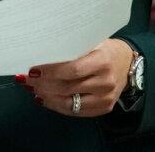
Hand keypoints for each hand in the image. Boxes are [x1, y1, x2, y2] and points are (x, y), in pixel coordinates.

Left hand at [16, 38, 133, 117]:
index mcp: (102, 61)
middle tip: (27, 80)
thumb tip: (41, 51)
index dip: (51, 72)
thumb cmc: (104, 48)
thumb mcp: (92, 41)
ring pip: (69, 103)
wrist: (127, 62)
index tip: (33, 70)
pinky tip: (45, 98)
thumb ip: (72, 47)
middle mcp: (105, 82)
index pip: (72, 70)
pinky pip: (75, 112)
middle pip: (67, 88)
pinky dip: (57, 106)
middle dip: (43, 85)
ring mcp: (105, 98)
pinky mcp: (103, 108)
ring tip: (32, 89)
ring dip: (47, 97)